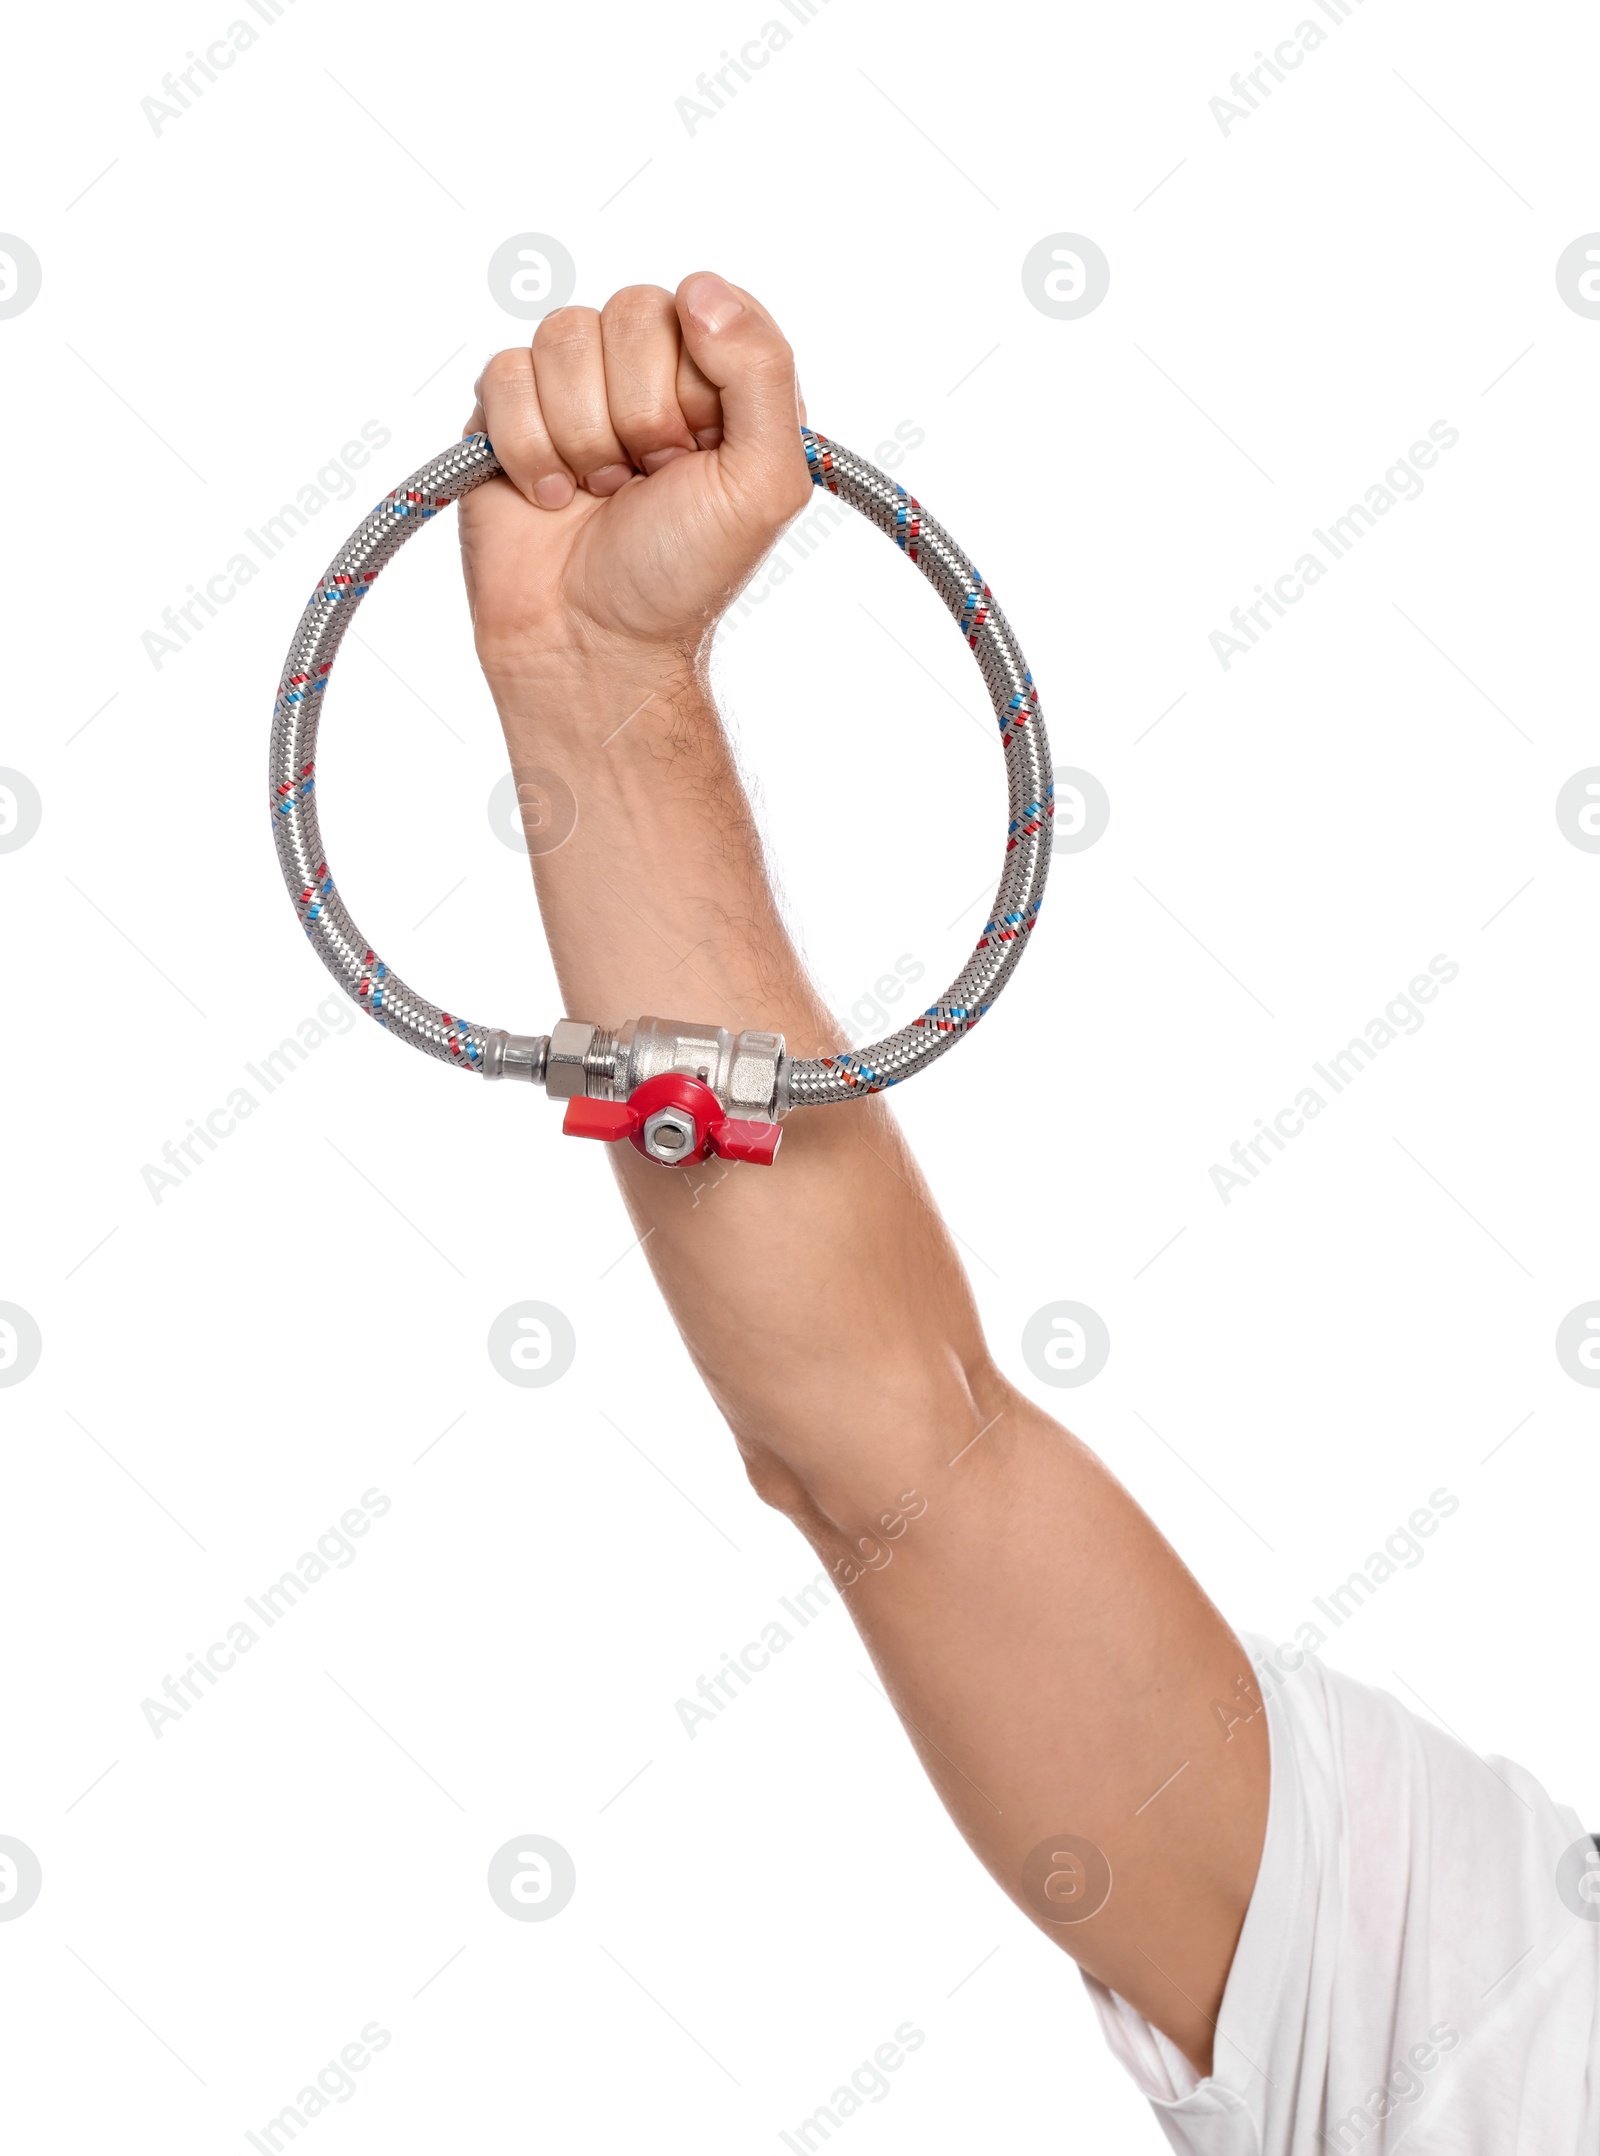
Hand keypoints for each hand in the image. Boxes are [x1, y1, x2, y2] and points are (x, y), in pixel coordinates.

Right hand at [458, 272, 811, 681]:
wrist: (592, 641)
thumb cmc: (682, 573)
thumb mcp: (764, 482)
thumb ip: (763, 372)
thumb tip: (701, 289)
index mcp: (720, 377)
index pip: (705, 304)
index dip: (697, 381)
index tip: (700, 451)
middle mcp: (648, 370)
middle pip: (631, 310)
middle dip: (640, 415)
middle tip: (647, 480)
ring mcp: (574, 387)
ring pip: (564, 336)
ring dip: (584, 437)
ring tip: (600, 492)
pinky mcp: (507, 412)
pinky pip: (505, 374)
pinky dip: (529, 450)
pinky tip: (551, 497)